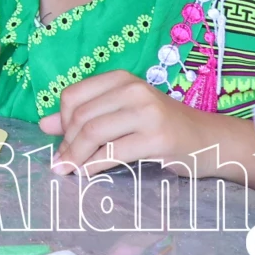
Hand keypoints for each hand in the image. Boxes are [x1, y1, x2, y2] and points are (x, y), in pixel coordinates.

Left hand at [39, 72, 249, 175]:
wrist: (210, 140)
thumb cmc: (162, 127)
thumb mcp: (122, 113)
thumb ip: (85, 116)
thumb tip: (43, 125)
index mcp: (120, 80)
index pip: (72, 97)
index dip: (61, 122)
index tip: (62, 143)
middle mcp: (132, 91)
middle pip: (81, 117)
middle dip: (67, 144)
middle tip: (62, 164)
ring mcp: (147, 113)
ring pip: (94, 134)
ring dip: (76, 157)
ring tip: (70, 170)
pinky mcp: (158, 138)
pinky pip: (114, 152)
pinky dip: (94, 165)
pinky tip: (88, 174)